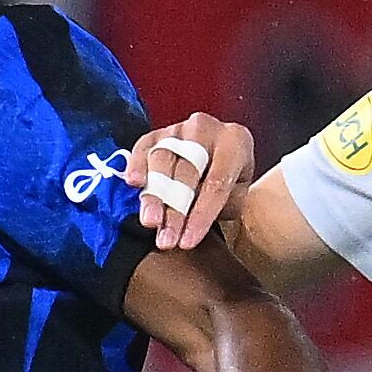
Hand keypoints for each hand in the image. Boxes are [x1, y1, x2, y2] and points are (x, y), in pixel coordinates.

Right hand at [131, 111, 257, 249]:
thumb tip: (193, 223)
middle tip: (167, 239)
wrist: (218, 152)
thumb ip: (221, 204)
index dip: (201, 214)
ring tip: (150, 222)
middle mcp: (205, 129)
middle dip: (175, 210)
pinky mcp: (156, 133)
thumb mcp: (237, 193)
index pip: (216, 182)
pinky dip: (137, 164)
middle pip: (187, 172)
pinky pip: (143, 147)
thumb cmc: (229, 178)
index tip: (188, 242)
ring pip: (162, 161)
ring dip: (154, 196)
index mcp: (234, 141)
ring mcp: (179, 129)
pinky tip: (134, 183)